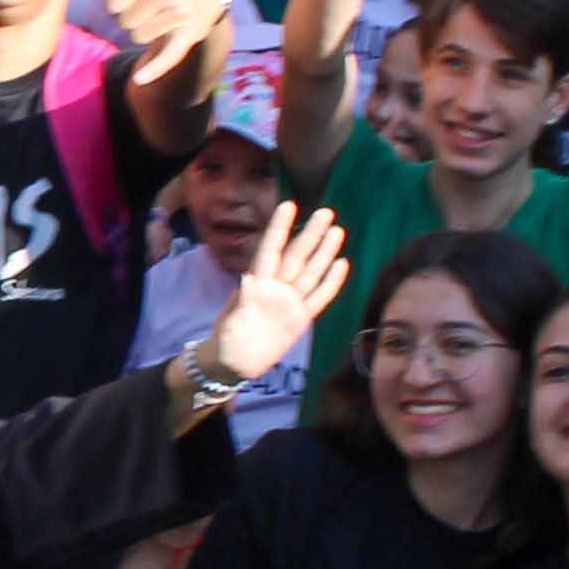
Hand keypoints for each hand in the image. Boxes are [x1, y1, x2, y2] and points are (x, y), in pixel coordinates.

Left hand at [199, 206, 352, 390]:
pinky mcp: (300, 318)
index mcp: (257, 282)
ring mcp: (290, 302)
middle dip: (310, 234)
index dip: (279, 228)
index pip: (271, 249)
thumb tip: (247, 278)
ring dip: (324, 252)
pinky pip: (320, 297)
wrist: (234, 364)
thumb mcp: (230, 323)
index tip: (288, 205)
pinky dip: (331, 282)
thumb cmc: (225, 341)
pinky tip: (342, 264)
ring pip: (311, 272)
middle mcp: (276, 287)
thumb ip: (242, 302)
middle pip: (297, 256)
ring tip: (337, 230)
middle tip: (326, 211)